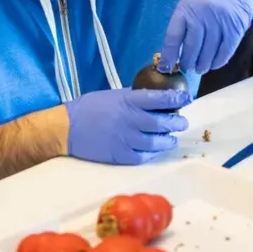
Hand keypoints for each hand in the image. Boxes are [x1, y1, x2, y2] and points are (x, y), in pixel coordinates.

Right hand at [66, 88, 190, 164]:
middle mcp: (130, 120)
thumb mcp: (112, 95)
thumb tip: (153, 99)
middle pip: (162, 122)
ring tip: (172, 138)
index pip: (158, 98)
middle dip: (176, 122)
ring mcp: (126, 139)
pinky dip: (154, 153)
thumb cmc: (88, 108)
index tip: (185, 99)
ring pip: (156, 142)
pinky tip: (156, 149)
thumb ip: (132, 97)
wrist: (67, 128)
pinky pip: (144, 156)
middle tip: (182, 122)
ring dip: (168, 139)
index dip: (175, 98)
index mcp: (127, 101)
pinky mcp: (120, 155)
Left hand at [159, 0, 252, 73]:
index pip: (173, 37)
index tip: (165, 68)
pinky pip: (225, 52)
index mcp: (186, 9)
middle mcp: (202, 15)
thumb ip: (182, 25)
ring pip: (208, 52)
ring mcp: (219, 22)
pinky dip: (218, 61)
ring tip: (199, 68)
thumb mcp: (189, 4)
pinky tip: (213, 64)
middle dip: (187, 62)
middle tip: (186, 68)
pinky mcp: (235, 29)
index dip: (169, 55)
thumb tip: (174, 54)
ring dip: (203, 65)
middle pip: (191, 47)